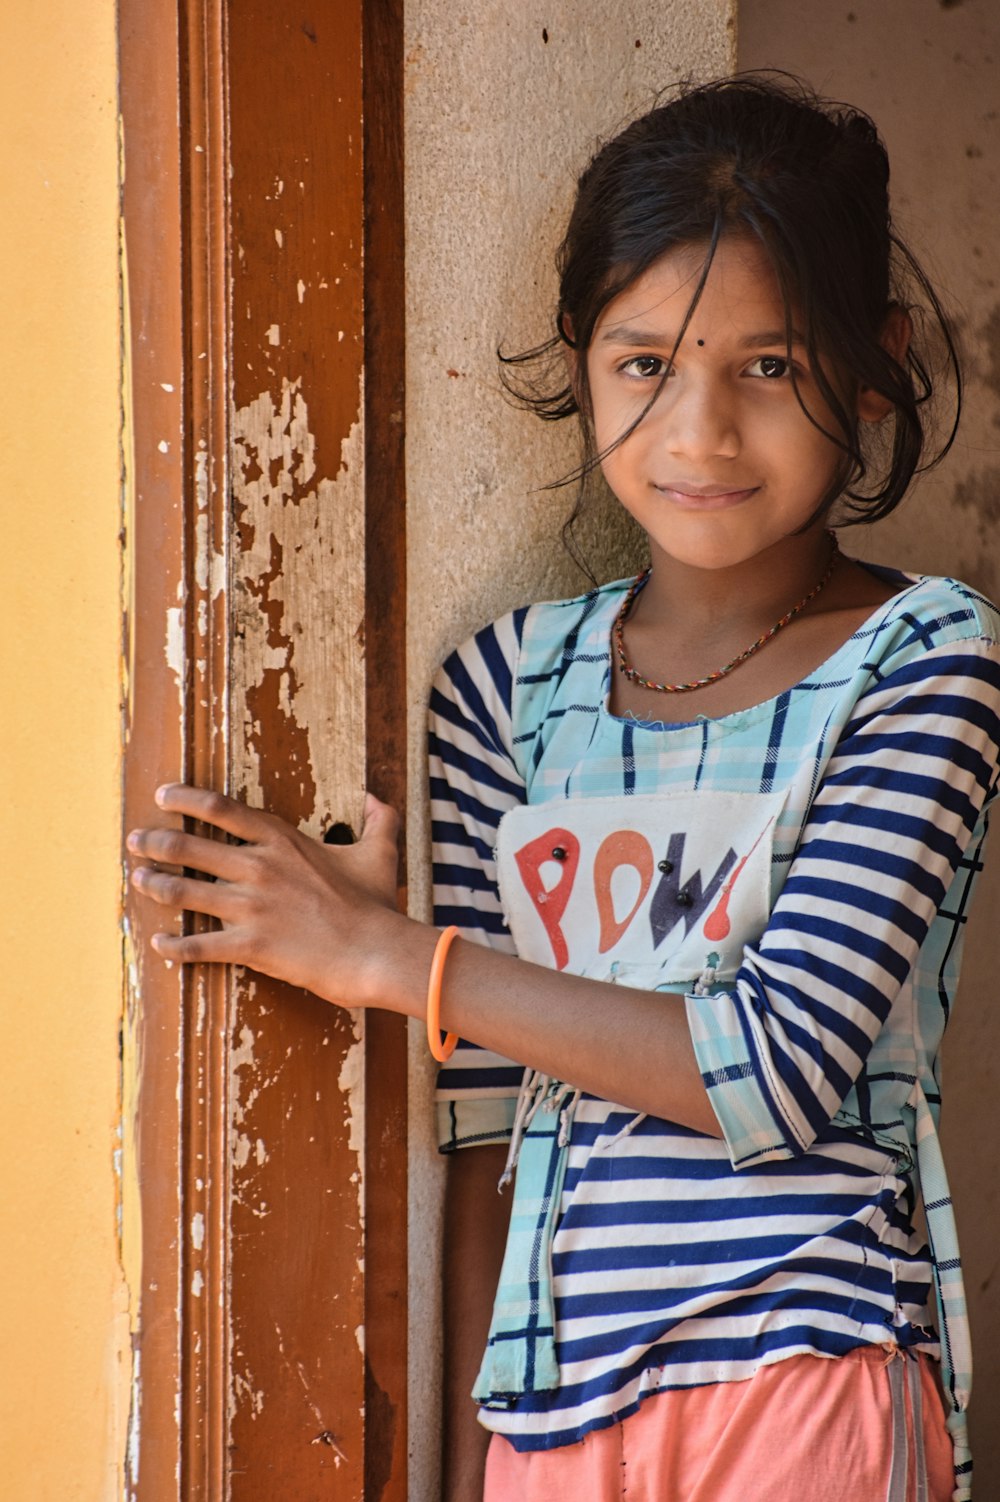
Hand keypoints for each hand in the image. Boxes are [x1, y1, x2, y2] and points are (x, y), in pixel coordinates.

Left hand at [127, 784, 400, 1002]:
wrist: (375, 952)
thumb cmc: (375, 905)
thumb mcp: (379, 853)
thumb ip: (378, 820)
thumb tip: (376, 797)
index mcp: (282, 842)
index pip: (221, 809)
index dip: (185, 799)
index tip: (163, 795)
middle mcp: (259, 868)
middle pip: (189, 847)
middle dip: (155, 842)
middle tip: (136, 841)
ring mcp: (251, 907)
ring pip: (184, 891)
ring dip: (154, 885)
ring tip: (138, 881)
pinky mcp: (249, 946)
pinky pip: (198, 945)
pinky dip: (173, 945)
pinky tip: (159, 942)